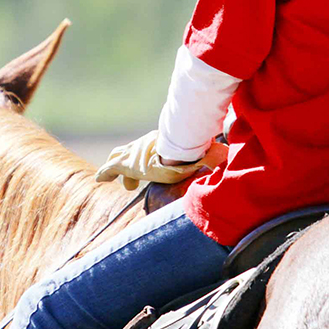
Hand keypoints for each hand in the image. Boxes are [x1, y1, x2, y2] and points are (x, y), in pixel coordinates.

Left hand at [94, 131, 226, 190]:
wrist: (179, 150)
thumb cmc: (190, 153)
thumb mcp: (200, 156)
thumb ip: (211, 157)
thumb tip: (229, 155)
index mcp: (158, 146)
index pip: (148, 150)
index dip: (147, 161)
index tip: (149, 172)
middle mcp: (145, 146)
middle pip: (131, 152)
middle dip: (128, 164)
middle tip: (132, 183)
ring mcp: (134, 154)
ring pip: (119, 158)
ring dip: (116, 169)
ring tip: (111, 178)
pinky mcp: (126, 164)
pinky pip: (110, 168)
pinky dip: (105, 174)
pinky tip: (99, 179)